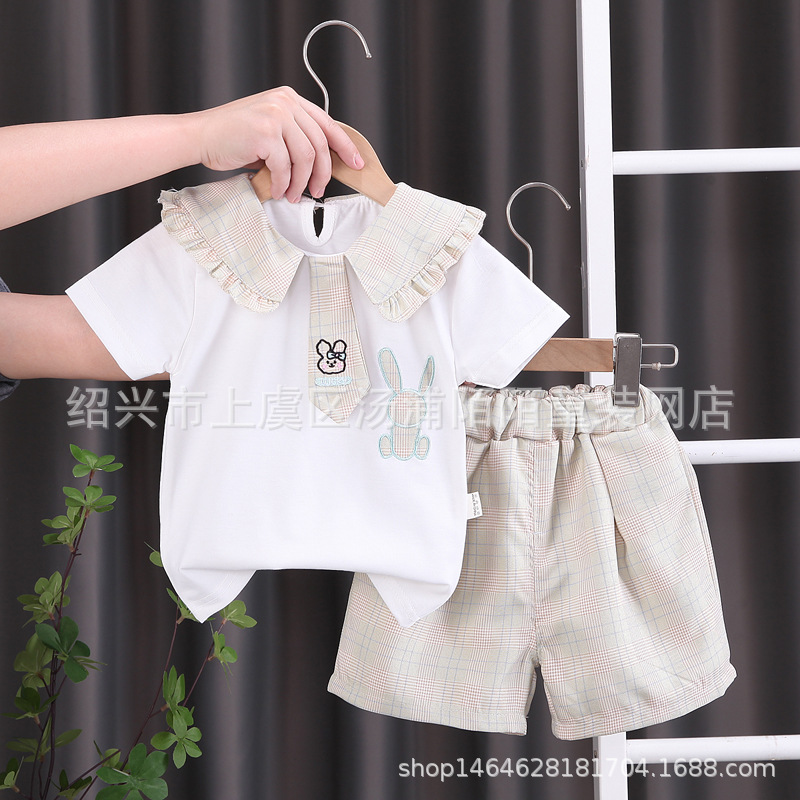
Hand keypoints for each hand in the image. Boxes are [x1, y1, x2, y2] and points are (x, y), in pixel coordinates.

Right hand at [190, 86, 364, 201]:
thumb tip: (322, 165)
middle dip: (323, 174)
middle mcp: (285, 103)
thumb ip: (294, 138)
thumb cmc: (233, 138)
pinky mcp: (265, 133)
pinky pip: (284, 167)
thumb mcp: (270, 129)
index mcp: (289, 99)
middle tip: (317, 192)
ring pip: (305, 158)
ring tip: (291, 195)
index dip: (345, 146)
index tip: (357, 164)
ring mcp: (275, 115)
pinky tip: (275, 190)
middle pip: (320, 144)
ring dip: (300, 183)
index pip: (327, 124)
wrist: (200, 136)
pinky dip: (282, 184)